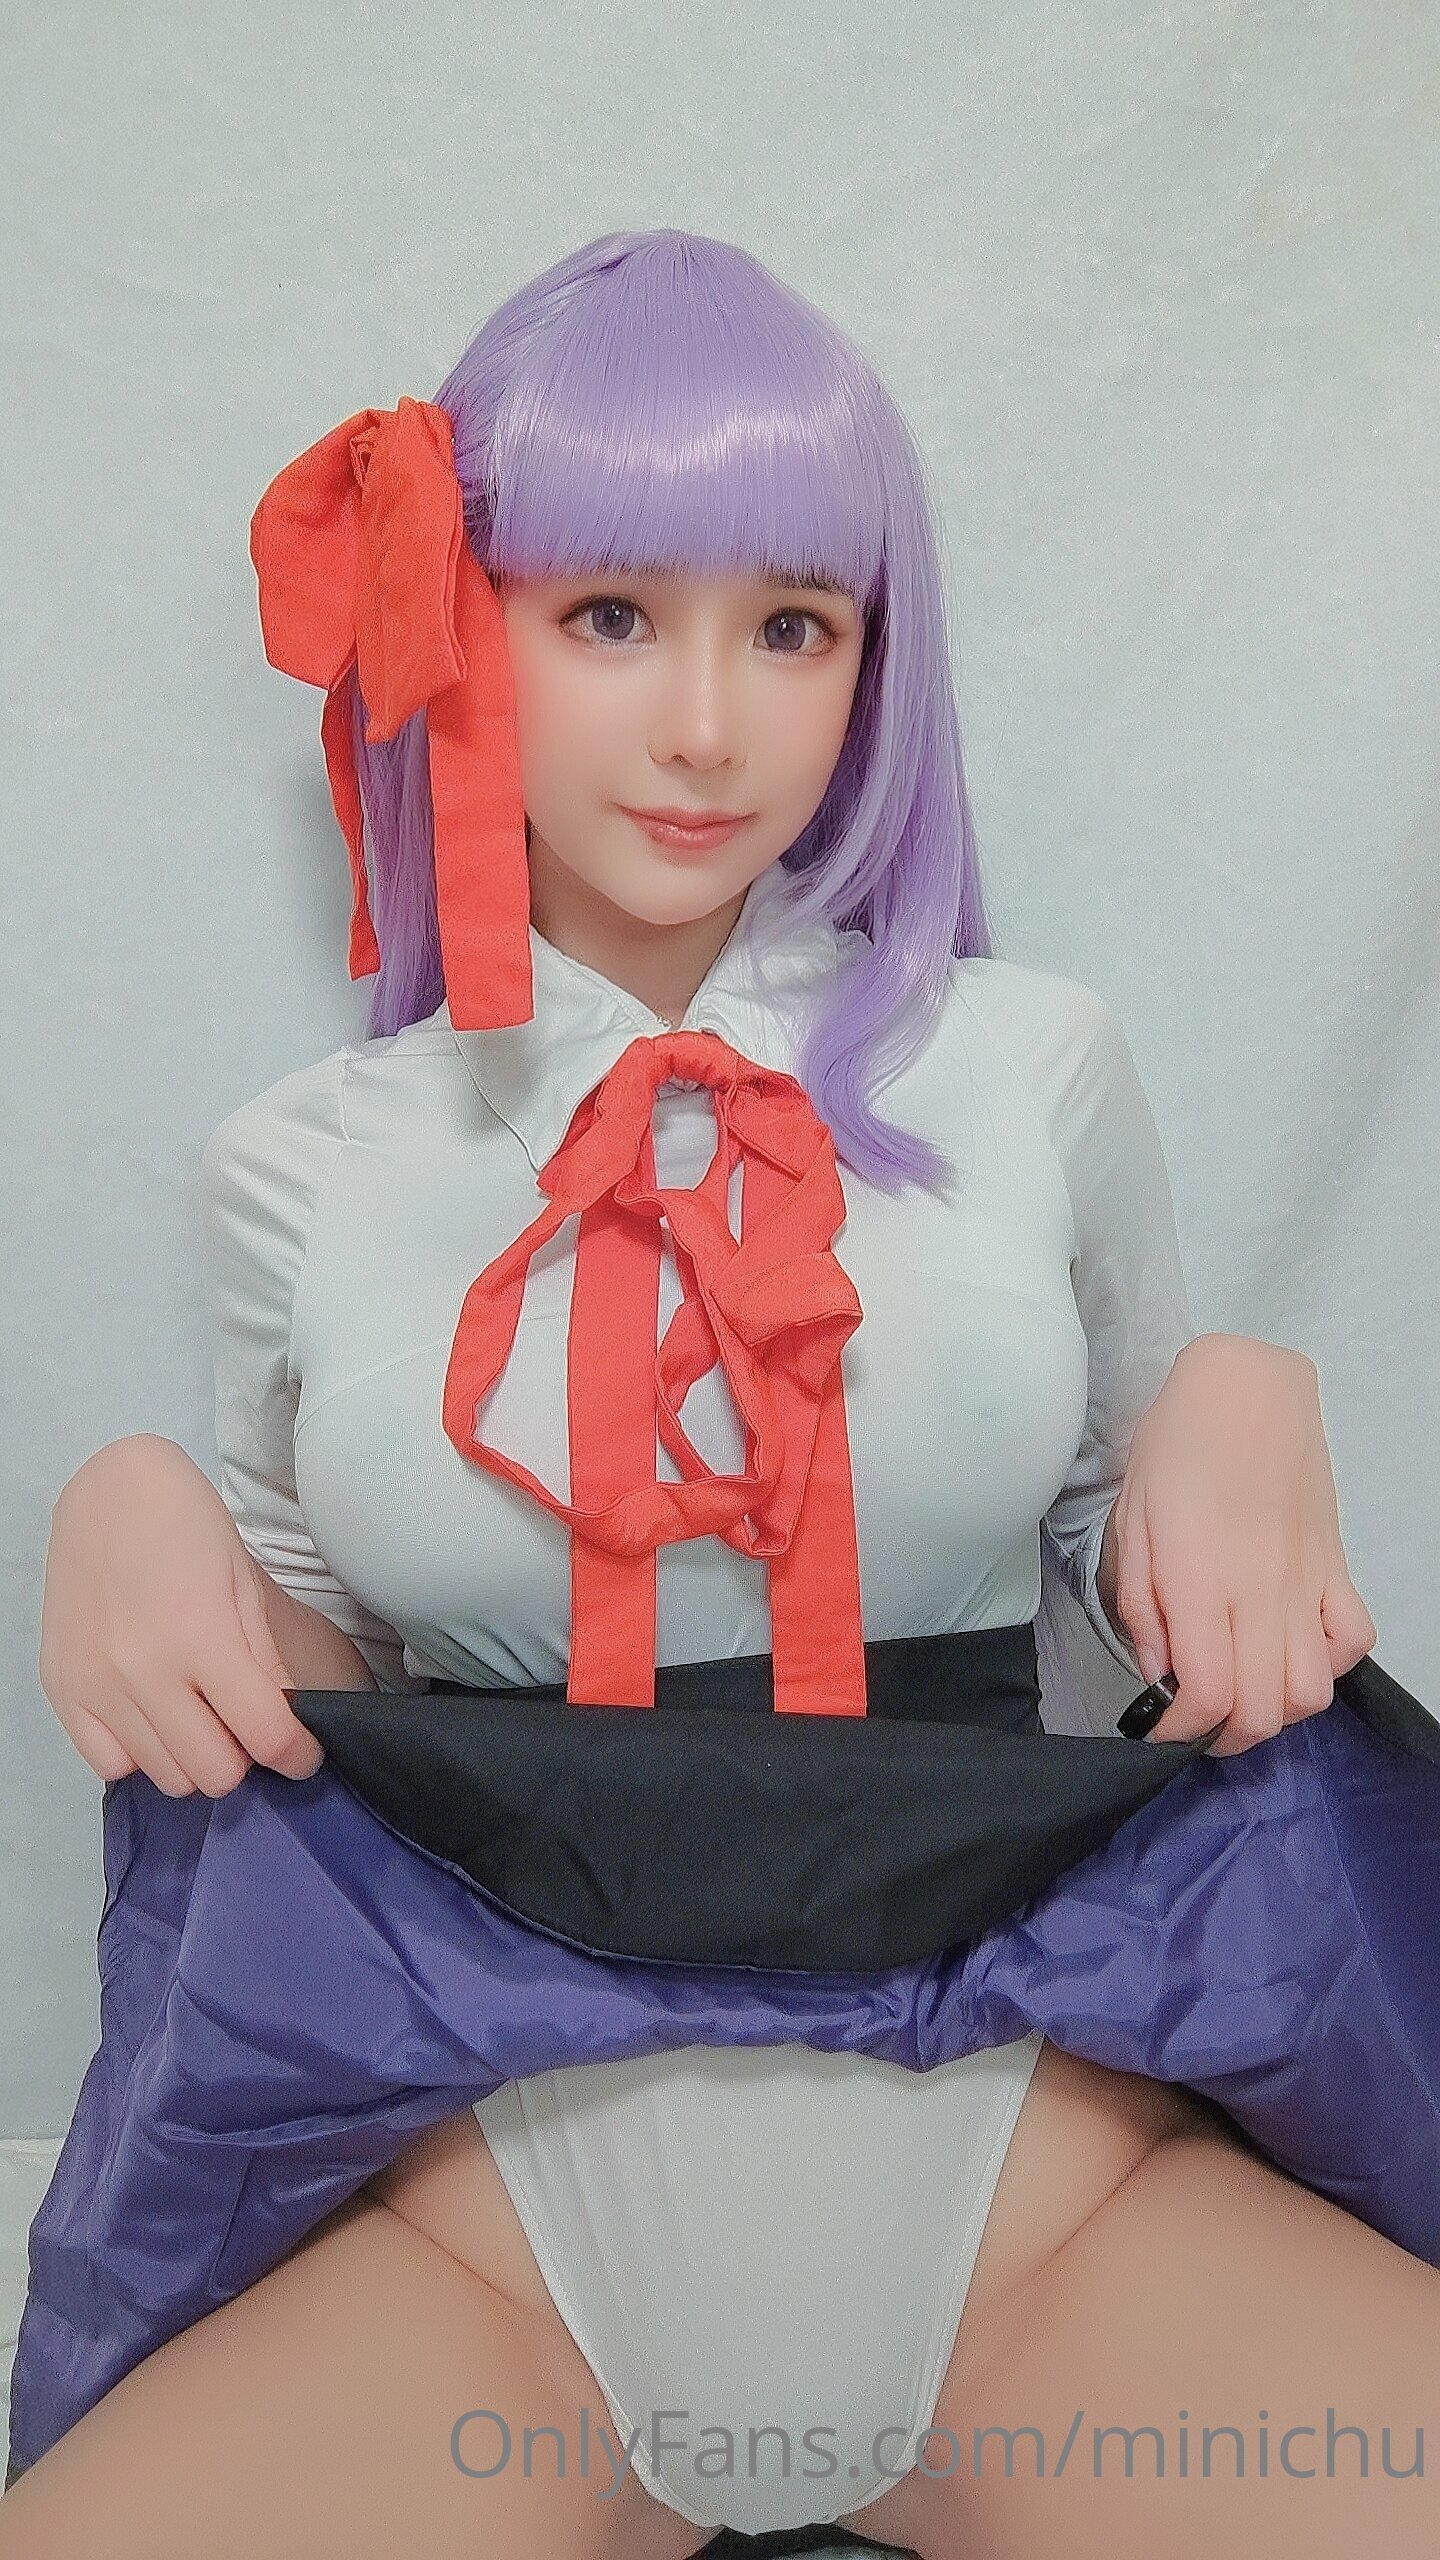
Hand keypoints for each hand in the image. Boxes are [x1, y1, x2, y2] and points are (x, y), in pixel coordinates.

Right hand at [38, 1434, 325, 1794]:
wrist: (108, 1492)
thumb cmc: (186, 1528)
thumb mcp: (243, 1586)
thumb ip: (264, 1662)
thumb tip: (288, 1726)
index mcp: (201, 1638)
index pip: (265, 1735)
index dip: (297, 1752)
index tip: (303, 1750)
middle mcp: (144, 1671)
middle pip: (214, 1772)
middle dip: (246, 1758)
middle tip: (247, 1728)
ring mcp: (96, 1684)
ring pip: (165, 1775)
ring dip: (196, 1758)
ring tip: (202, 1718)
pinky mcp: (62, 1688)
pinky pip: (108, 1763)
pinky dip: (141, 1754)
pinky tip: (155, 1719)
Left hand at [1102, 1336, 1377, 1756]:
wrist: (1246, 1389)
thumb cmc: (1176, 1445)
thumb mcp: (1131, 1520)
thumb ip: (1141, 1604)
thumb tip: (1157, 1672)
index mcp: (1201, 1581)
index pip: (1206, 1695)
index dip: (1179, 1732)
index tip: (1156, 1729)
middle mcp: (1259, 1593)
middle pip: (1262, 1711)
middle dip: (1222, 1736)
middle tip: (1194, 1720)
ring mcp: (1306, 1583)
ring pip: (1312, 1692)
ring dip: (1275, 1711)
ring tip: (1242, 1690)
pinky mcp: (1336, 1566)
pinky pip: (1353, 1641)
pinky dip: (1328, 1666)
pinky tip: (1292, 1650)